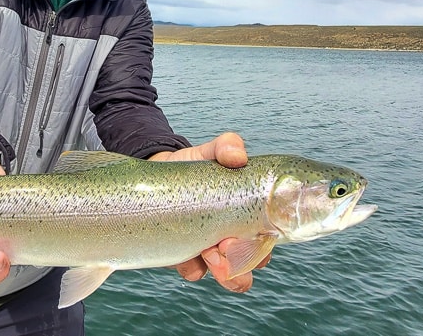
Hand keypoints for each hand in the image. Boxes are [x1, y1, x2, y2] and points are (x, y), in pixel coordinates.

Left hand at [150, 133, 270, 292]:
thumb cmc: (193, 167)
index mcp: (247, 217)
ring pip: (228, 276)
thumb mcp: (211, 152)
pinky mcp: (184, 257)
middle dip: (243, 264)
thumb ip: (227, 146)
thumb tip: (238, 156)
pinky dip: (193, 268)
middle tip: (224, 246)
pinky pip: (195, 273)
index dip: (263, 247)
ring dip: (223, 270)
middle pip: (250, 264)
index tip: (248, 235)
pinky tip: (185, 256)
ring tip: (208, 253)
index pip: (267, 241)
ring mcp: (209, 249)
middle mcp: (232, 237)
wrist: (155, 177)